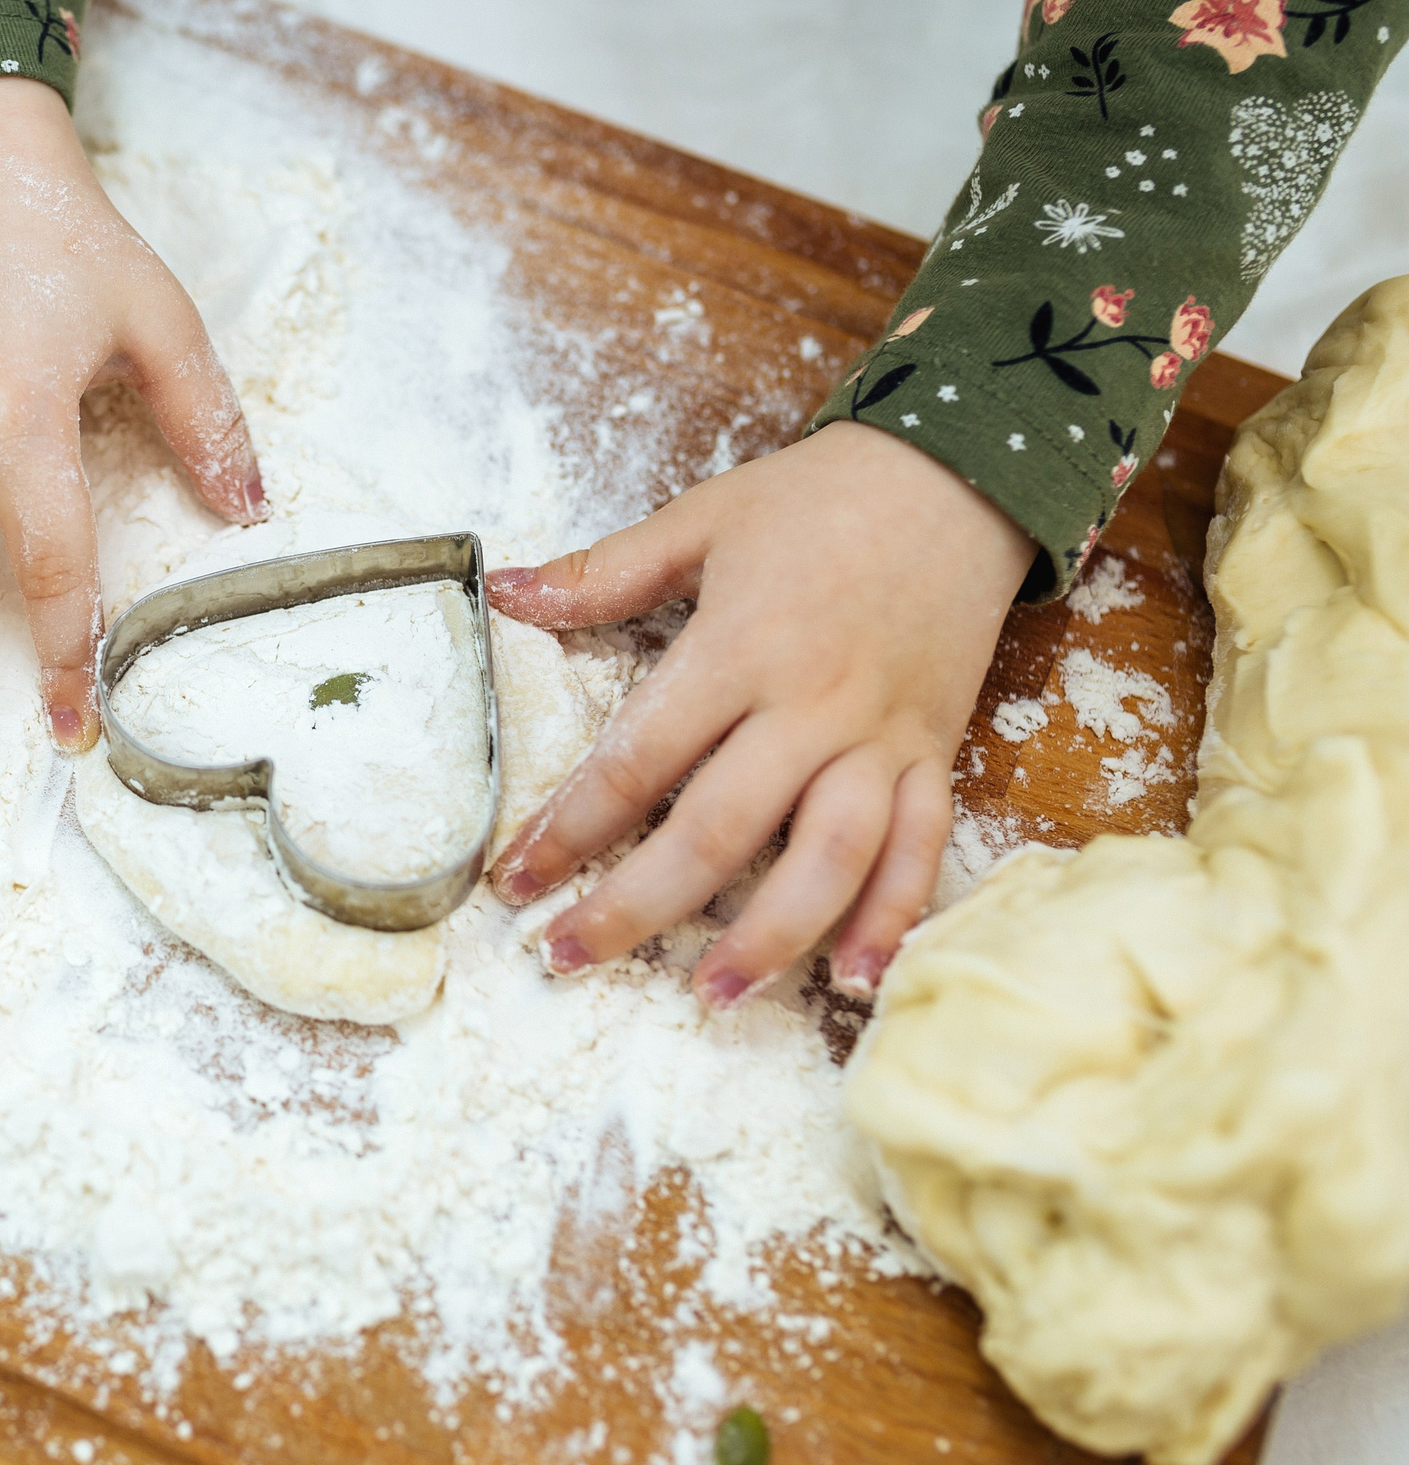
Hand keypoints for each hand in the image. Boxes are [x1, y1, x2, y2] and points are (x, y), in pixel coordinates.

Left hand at [485, 421, 1034, 1001]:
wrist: (961, 472)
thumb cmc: (820, 498)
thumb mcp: (702, 518)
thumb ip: (600, 572)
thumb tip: (503, 592)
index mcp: (738, 649)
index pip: (636, 761)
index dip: (569, 830)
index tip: (514, 882)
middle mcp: (810, 707)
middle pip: (715, 832)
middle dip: (636, 907)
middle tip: (567, 958)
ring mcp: (879, 738)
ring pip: (826, 859)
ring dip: (769, 936)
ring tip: (712, 992)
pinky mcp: (934, 753)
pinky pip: (920, 848)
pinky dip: (893, 917)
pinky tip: (856, 976)